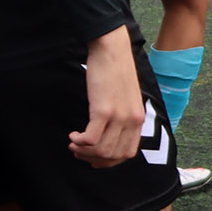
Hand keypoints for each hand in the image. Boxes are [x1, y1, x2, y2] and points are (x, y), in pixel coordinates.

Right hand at [69, 27, 145, 166]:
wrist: (112, 49)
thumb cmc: (116, 70)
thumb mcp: (127, 97)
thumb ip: (123, 115)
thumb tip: (110, 133)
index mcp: (138, 119)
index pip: (128, 153)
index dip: (109, 161)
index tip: (94, 159)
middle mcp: (132, 121)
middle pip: (114, 155)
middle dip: (94, 158)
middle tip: (79, 152)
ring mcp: (119, 116)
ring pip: (102, 150)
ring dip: (84, 151)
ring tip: (74, 144)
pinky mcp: (103, 110)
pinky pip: (91, 138)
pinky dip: (79, 142)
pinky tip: (73, 135)